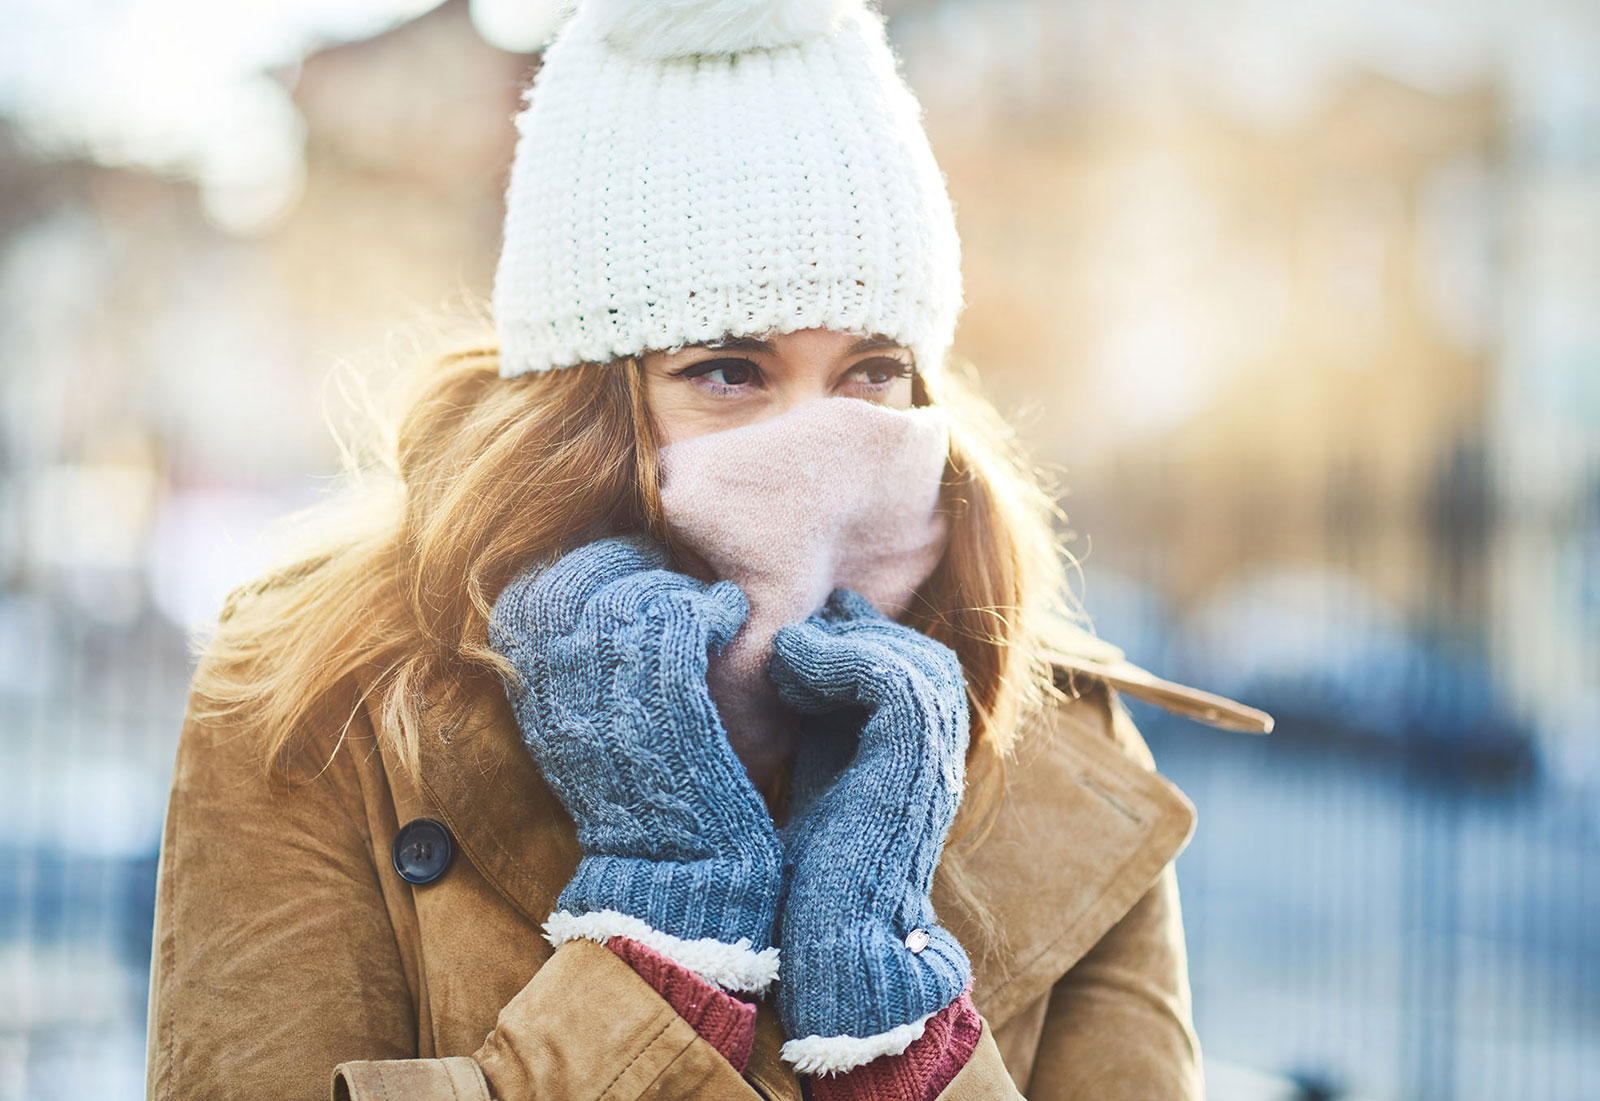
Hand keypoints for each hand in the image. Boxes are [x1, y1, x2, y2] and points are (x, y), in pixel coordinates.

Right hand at [488, 533, 782, 992]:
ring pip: (636, 593)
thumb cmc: (642, 800)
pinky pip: (682, 617)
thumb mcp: (581, 733)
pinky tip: (727, 616)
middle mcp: (556, 688)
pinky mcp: (667, 700)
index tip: (624, 569)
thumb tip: (592, 598)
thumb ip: (572, 668)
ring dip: (676, 586)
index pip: (535, 590)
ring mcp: (608, 693)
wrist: (675, 875)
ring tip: (704, 604)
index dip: (583, 566)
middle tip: (669, 572)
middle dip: (629, 563)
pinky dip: (711, 606)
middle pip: (581, 578)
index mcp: (529, 693)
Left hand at [766, 588, 971, 1072]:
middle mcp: (939, 759)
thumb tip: (790, 676)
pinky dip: (839, 658)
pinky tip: (791, 665)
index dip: (862, 644)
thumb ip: (821, 734)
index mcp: (918, 765)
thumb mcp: (818, 784)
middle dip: (862, 634)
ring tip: (787, 651)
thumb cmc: (811, 884)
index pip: (913, 677)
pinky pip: (892, 678)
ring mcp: (936, 759)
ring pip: (915, 660)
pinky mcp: (916, 761)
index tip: (804, 632)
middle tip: (802, 627)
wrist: (832, 944)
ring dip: (846, 643)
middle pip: (924, 660)